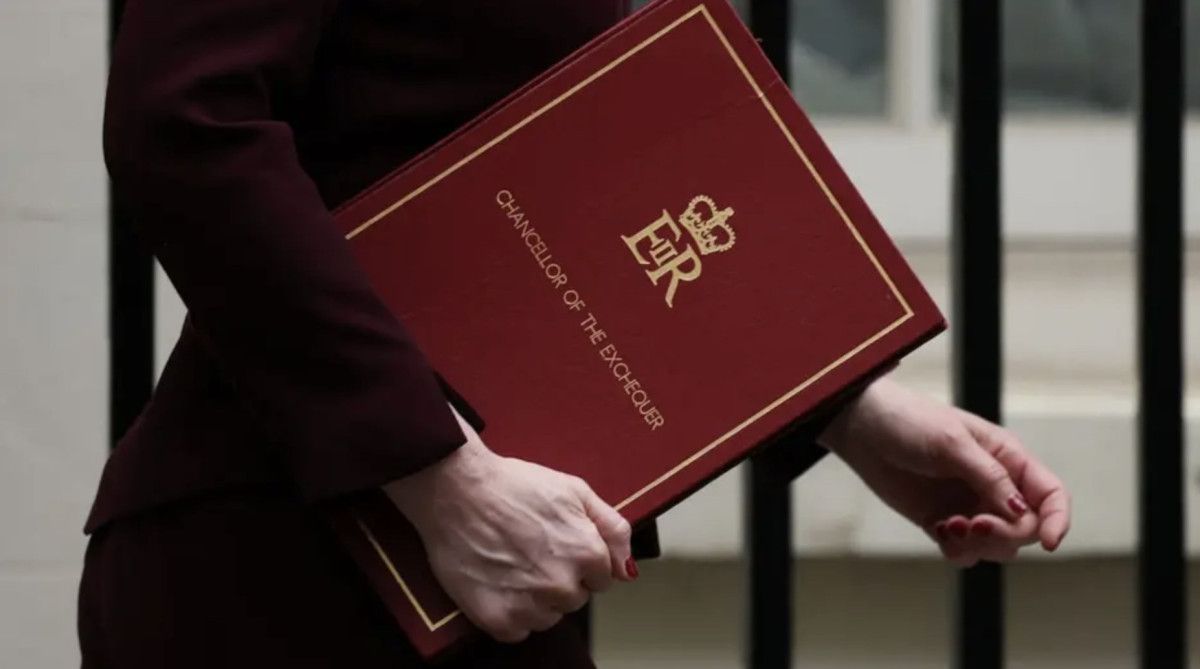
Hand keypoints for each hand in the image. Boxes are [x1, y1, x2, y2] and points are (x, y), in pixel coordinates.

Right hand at [385, 405, 634, 642]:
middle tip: (530, 550)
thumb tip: (628, 569)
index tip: (555, 544)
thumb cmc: (513, 484)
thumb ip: (612, 529)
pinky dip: (510, 613)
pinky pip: (518, 631)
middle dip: (558, 579)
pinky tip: (498, 582)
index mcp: (587, 553)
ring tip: (512, 564)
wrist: (455, 489)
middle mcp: (562, 584)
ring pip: (548, 617)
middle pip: (574, 599)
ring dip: (536, 599)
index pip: (600, 578)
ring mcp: (529, 604)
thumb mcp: (574, 490)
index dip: (578, 560)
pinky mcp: (497, 619)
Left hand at [818, 377, 1070, 566]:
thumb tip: (1022, 511)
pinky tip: (937, 529)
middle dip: (1005, 534)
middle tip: (973, 525)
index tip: (1050, 543)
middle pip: (1026, 528)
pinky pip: (965, 552)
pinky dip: (957, 550)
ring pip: (998, 546)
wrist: (864, 430)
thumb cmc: (910, 422)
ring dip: (979, 545)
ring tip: (947, 526)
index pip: (1051, 495)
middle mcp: (995, 486)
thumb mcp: (953, 443)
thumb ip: (989, 476)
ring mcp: (969, 506)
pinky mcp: (943, 521)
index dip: (1058, 520)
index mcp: (1008, 458)